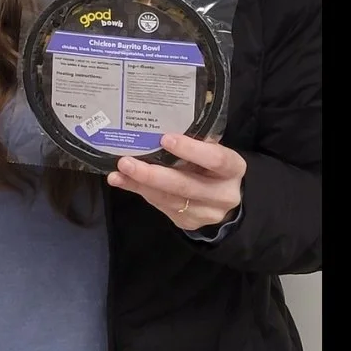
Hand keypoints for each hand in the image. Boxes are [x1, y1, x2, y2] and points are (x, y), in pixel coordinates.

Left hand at [106, 133, 244, 231]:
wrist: (223, 197)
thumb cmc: (212, 164)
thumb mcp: (212, 150)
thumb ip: (195, 143)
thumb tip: (158, 128)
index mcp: (233, 169)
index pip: (215, 159)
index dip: (191, 150)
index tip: (165, 139)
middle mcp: (224, 194)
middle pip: (185, 185)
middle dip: (152, 174)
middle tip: (126, 162)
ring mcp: (206, 213)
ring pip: (169, 198)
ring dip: (139, 184)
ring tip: (117, 173)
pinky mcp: (188, 222)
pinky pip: (161, 206)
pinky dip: (141, 191)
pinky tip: (123, 182)